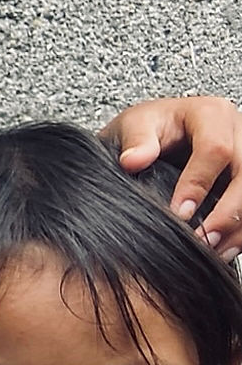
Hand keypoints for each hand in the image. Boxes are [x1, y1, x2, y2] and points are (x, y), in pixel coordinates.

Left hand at [101, 96, 241, 257]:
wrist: (157, 136)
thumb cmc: (148, 129)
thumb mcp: (134, 126)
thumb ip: (136, 141)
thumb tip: (133, 161)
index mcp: (212, 114)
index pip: (215, 149)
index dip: (199, 184)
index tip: (179, 212)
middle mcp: (239, 131)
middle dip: (227, 212)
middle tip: (203, 238)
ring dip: (239, 226)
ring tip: (215, 250)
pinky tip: (225, 248)